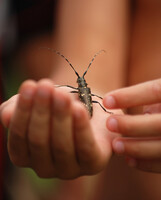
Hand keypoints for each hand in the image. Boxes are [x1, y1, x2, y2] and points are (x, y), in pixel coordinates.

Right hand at [0, 79, 118, 178]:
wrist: (85, 106)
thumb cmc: (54, 105)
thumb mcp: (34, 103)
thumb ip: (16, 110)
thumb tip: (6, 115)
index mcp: (25, 156)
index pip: (19, 138)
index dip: (23, 111)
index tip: (29, 86)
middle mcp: (44, 167)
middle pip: (39, 141)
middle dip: (42, 111)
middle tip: (45, 86)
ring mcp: (68, 169)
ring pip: (62, 145)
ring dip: (60, 116)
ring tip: (61, 94)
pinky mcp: (92, 163)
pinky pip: (85, 148)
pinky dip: (81, 127)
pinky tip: (78, 108)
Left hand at [103, 79, 160, 172]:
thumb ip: (148, 96)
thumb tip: (117, 102)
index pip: (156, 91)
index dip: (130, 96)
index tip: (106, 100)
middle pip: (159, 124)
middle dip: (132, 125)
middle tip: (109, 123)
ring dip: (137, 148)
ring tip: (116, 145)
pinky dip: (147, 164)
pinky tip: (129, 159)